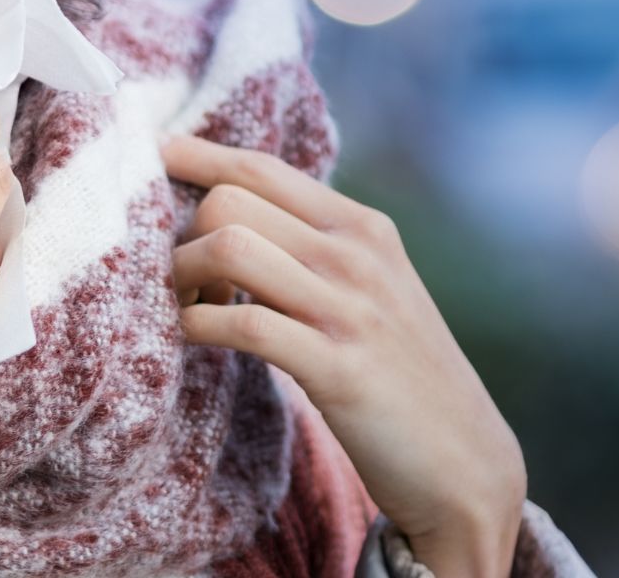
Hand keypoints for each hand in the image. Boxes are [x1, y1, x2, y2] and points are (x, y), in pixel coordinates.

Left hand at [162, 133, 526, 577]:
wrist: (464, 463)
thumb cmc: (397, 373)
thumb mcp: (369, 288)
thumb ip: (313, 246)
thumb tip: (229, 209)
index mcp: (362, 227)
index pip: (260, 166)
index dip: (196, 157)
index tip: (154, 156)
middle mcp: (357, 256)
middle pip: (228, 202)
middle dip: (183, 235)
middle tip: (183, 281)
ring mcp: (350, 310)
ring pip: (228, 247)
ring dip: (181, 277)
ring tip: (186, 307)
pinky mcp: (338, 369)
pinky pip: (243, 323)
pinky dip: (197, 325)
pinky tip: (191, 337)